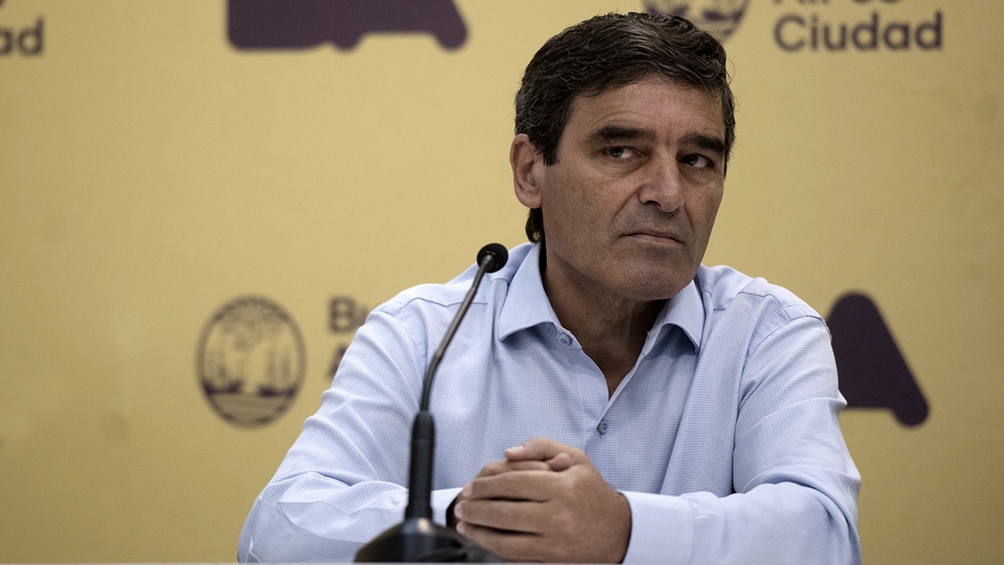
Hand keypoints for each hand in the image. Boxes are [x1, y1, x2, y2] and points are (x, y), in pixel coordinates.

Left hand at [454, 437, 630, 562]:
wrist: (619, 530)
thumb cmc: (592, 492)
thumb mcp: (576, 458)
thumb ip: (540, 447)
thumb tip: (508, 452)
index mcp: (563, 487)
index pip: (513, 483)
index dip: (486, 485)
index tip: (470, 487)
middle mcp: (559, 516)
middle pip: (505, 513)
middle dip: (476, 509)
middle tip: (462, 505)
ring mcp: (556, 543)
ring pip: (506, 541)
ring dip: (480, 533)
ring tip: (466, 524)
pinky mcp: (554, 562)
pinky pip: (518, 560)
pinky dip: (496, 553)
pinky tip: (484, 543)